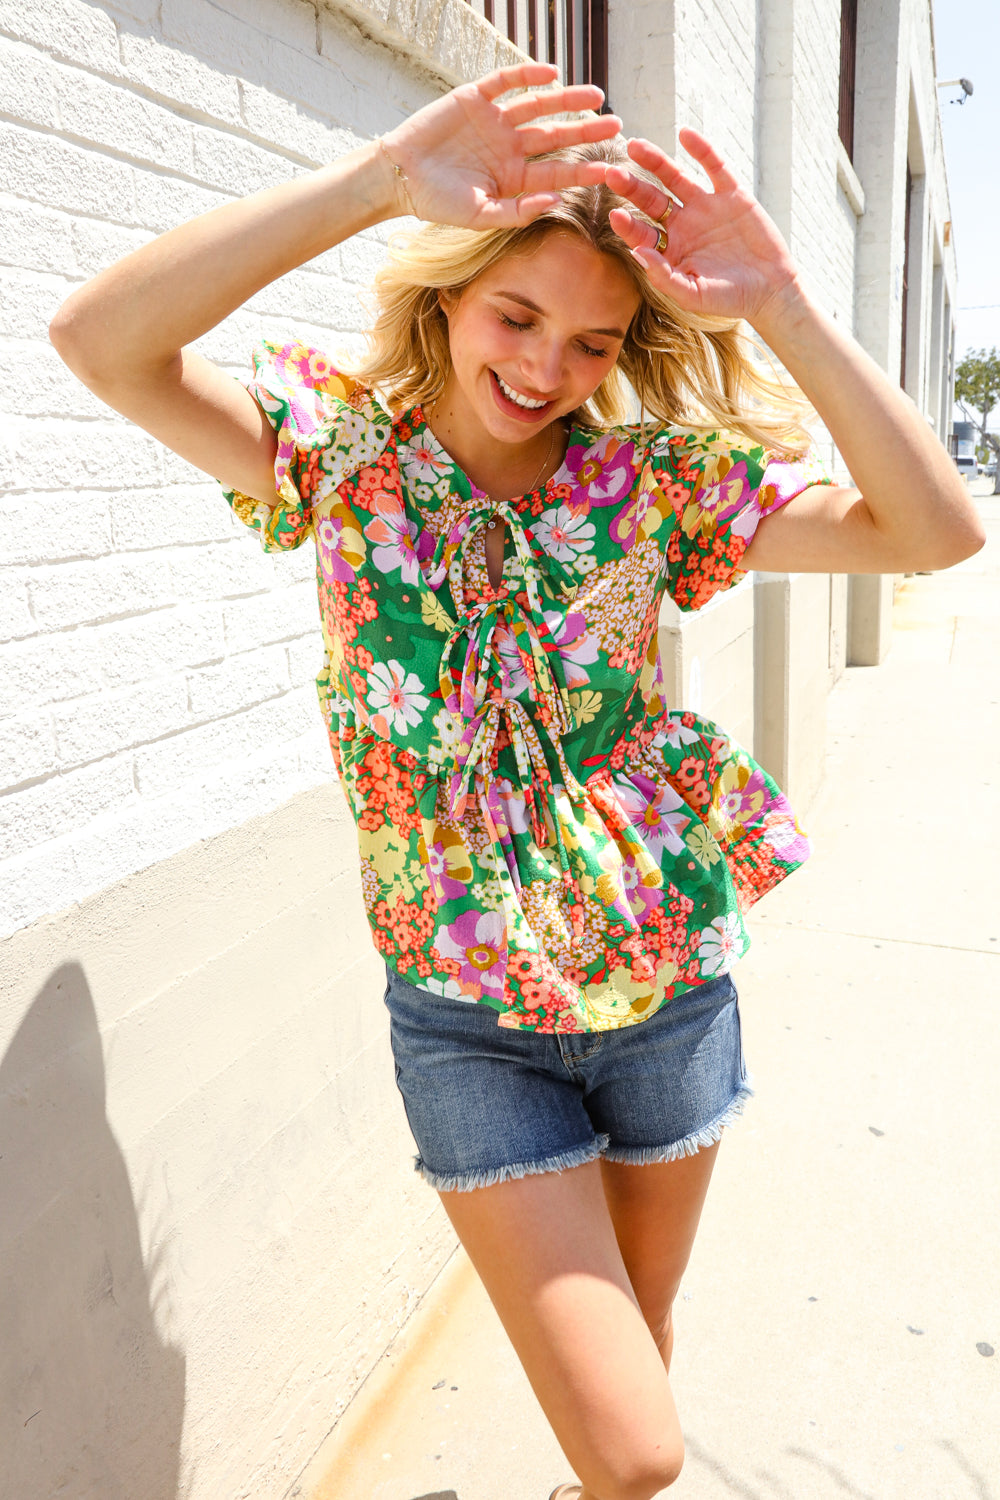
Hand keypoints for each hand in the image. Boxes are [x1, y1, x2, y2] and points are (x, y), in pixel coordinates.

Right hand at [380, 63, 620, 227]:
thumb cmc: (437, 203)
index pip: (557, 173)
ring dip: (567, 100)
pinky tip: (552, 74)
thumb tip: (556, 203)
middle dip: (586, 131)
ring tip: (596, 96)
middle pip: (556, 136)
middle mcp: (509, 147)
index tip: (612, 170)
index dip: (584, 170)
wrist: (399, 178)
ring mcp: (494, 121)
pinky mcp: (475, 98)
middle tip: (617, 125)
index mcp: (513, 177)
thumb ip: (518, 212)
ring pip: (538, 106)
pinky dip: (527, 76)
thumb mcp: (480, 216)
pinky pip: (507, 82)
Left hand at [605, 133, 801, 328]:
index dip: (628, 224)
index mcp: (669, 248)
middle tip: (612, 173)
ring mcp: (705, 206)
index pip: (642, 232)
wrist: (770, 289)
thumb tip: (637, 252)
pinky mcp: (731, 193)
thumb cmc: (728, 299)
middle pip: (651, 200)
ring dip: (655, 161)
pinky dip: (701, 150)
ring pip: (675, 178)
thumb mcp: (693, 295)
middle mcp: (683, 224)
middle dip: (632, 187)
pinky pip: (714, 166)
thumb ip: (664, 277)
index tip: (615, 215)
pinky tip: (685, 134)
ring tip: (636, 146)